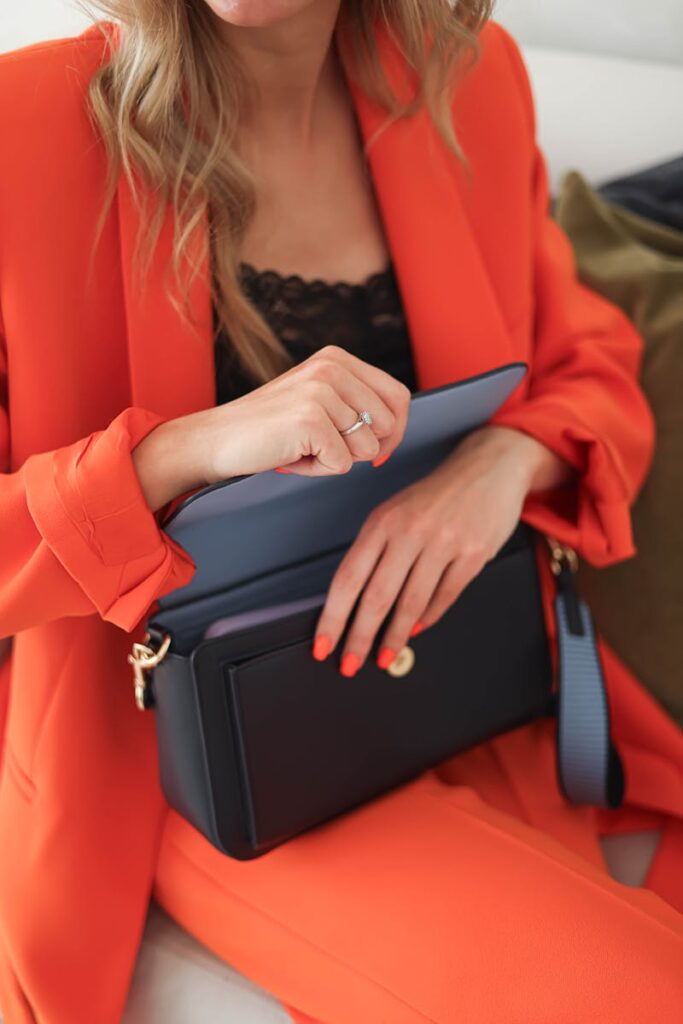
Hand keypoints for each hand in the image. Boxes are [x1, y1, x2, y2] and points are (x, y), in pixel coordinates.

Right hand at [132, 345, 410, 511]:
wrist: (217, 439)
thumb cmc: (270, 429)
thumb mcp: (318, 402)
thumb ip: (355, 406)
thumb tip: (394, 433)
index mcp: (337, 359)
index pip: (397, 396)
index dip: (394, 430)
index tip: (376, 449)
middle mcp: (332, 367)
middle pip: (388, 424)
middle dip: (363, 448)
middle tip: (322, 446)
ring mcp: (321, 391)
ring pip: (366, 448)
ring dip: (336, 459)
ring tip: (302, 448)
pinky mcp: (310, 419)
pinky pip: (342, 464)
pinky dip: (319, 470)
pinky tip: (292, 456)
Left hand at [311, 425, 573, 675]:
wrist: (491, 467)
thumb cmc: (437, 495)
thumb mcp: (397, 511)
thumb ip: (377, 551)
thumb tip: (355, 602)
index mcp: (383, 521)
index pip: (348, 577)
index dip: (333, 616)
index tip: (323, 643)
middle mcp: (410, 531)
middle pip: (377, 596)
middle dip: (359, 637)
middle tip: (349, 664)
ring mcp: (444, 543)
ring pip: (411, 603)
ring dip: (393, 637)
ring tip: (384, 656)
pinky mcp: (473, 554)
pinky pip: (445, 597)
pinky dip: (427, 619)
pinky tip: (415, 631)